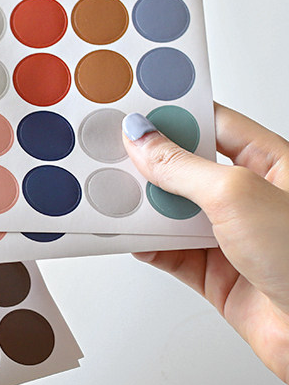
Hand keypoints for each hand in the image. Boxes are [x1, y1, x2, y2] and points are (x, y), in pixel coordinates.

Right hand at [122, 103, 288, 384]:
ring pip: (172, 211)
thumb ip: (181, 166)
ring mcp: (232, 236)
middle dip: (148, 162)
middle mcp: (250, 197)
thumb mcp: (238, 194)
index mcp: (271, 164)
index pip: (212, 124)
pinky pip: (169, 252)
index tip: (134, 110)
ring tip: (112, 194)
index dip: (173, 115)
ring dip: (142, 206)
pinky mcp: (217, 274)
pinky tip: (129, 236)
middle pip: (185, 168)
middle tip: (112, 152)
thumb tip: (142, 138)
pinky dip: (146, 245)